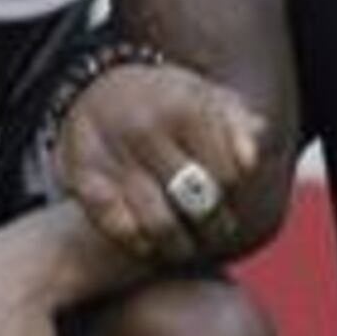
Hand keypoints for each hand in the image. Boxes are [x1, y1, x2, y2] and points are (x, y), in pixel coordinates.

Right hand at [56, 62, 270, 267]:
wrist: (96, 88)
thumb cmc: (168, 102)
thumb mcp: (207, 96)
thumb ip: (238, 124)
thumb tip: (252, 158)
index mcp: (186, 108)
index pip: (229, 175)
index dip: (236, 196)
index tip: (234, 201)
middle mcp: (147, 129)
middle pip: (199, 202)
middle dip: (215, 227)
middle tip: (218, 232)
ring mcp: (114, 154)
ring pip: (161, 224)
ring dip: (180, 245)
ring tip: (188, 247)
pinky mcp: (84, 176)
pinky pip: (118, 227)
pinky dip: (138, 243)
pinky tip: (150, 244)